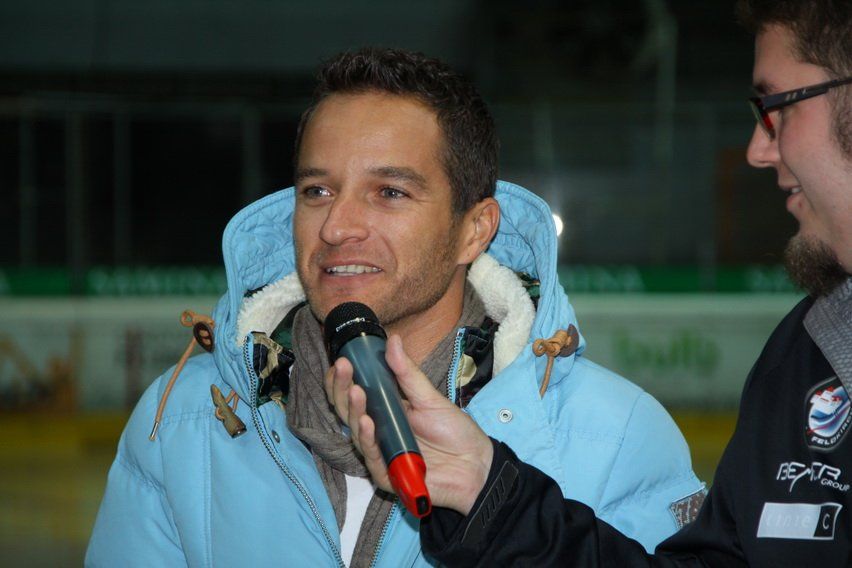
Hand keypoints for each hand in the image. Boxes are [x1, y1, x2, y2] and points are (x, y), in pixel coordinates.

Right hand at [324, 334, 492, 514]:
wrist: (476, 464)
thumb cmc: (454, 431)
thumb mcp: (430, 397)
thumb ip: (407, 373)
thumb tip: (392, 339)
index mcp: (385, 410)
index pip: (354, 393)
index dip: (343, 378)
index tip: (342, 360)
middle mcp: (377, 431)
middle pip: (348, 410)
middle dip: (342, 388)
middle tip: (342, 367)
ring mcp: (380, 453)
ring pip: (356, 432)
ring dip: (353, 410)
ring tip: (355, 391)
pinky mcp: (387, 475)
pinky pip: (372, 457)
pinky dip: (367, 439)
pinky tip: (366, 422)